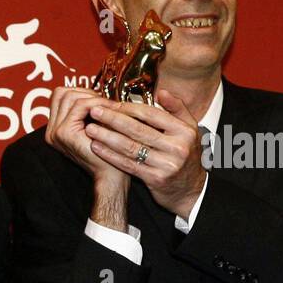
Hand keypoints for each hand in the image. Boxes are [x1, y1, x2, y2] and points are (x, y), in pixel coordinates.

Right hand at [45, 85, 129, 191]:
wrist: (111, 175)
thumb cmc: (109, 151)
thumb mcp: (95, 125)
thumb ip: (89, 110)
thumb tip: (94, 89)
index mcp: (56, 129)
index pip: (60, 96)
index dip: (81, 92)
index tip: (100, 101)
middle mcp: (52, 131)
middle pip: (61, 93)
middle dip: (86, 92)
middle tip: (105, 103)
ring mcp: (55, 132)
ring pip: (69, 96)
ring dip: (93, 98)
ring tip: (109, 107)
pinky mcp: (64, 133)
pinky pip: (80, 106)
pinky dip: (97, 104)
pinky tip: (109, 112)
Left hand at [83, 89, 206, 219]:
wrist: (191, 190)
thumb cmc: (186, 156)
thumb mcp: (190, 130)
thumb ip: (177, 109)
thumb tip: (161, 91)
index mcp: (184, 130)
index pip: (151, 114)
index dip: (128, 108)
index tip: (111, 104)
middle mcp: (177, 146)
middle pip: (138, 129)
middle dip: (113, 119)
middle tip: (94, 112)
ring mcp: (166, 164)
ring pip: (130, 147)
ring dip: (107, 137)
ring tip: (90, 129)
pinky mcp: (155, 179)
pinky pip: (128, 164)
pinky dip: (110, 155)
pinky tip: (97, 147)